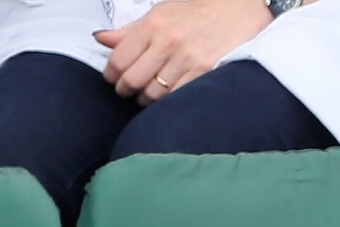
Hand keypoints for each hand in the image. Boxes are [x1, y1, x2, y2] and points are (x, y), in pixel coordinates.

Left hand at [95, 0, 272, 105]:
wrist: (238, 12)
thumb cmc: (197, 14)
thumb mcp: (161, 15)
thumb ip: (130, 31)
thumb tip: (101, 40)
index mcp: (153, 25)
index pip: (119, 59)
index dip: (111, 75)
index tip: (114, 78)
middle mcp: (167, 41)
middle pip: (132, 80)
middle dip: (126, 90)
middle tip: (129, 90)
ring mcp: (187, 59)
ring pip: (153, 94)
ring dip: (146, 99)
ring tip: (148, 94)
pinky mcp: (204, 72)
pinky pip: (176, 97)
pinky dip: (167, 102)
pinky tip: (168, 96)